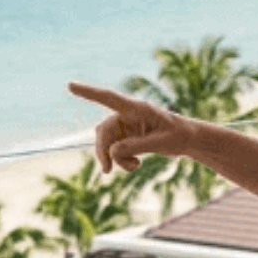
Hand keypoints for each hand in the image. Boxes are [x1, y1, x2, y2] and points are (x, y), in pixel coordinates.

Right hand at [69, 82, 196, 173]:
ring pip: (107, 144)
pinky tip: (137, 164)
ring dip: (115, 159)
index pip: (108, 98)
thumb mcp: (161, 142)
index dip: (89, 93)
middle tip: (107, 171)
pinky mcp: (126, 138)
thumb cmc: (178, 135)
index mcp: (136, 108)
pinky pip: (114, 152)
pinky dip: (121, 161)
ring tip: (135, 167)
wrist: (187, 139)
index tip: (70, 86)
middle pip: (103, 131)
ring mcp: (125, 127)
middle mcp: (126, 115)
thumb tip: (112, 152)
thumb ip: (136, 146)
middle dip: (102, 151)